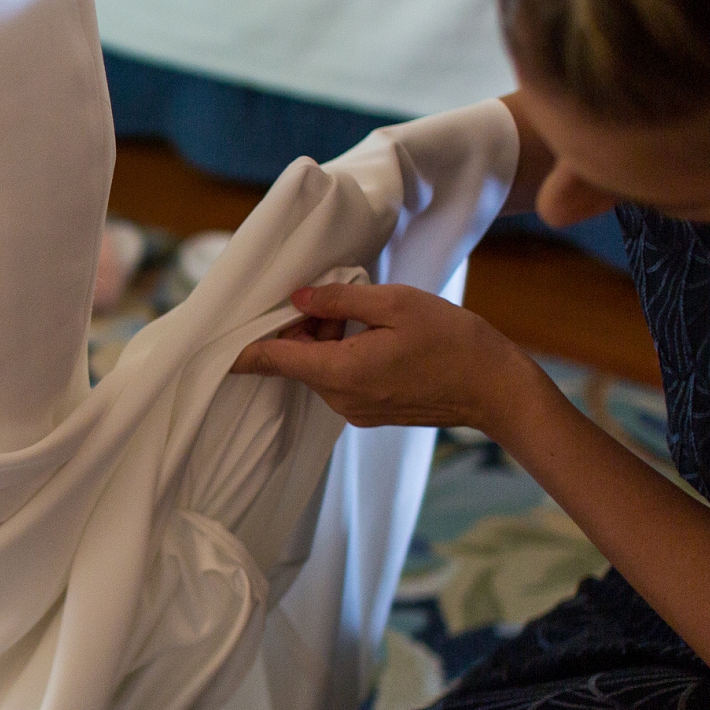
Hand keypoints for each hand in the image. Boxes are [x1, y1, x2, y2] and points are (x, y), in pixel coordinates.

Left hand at [230, 282, 539, 432]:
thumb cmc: (452, 340)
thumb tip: (298, 297)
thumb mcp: (395, 303)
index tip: (215, 335)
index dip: (242, 347)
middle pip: (295, 361)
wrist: (495, 388)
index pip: (272, 360)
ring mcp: (355, 411)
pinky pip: (338, 381)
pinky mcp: (369, 413)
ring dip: (325, 341)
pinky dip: (342, 356)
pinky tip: (372, 336)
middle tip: (337, 298)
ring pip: (317, 370)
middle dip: (301, 328)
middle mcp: (340, 399)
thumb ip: (340, 299)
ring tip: (364, 314)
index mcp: (341, 372)